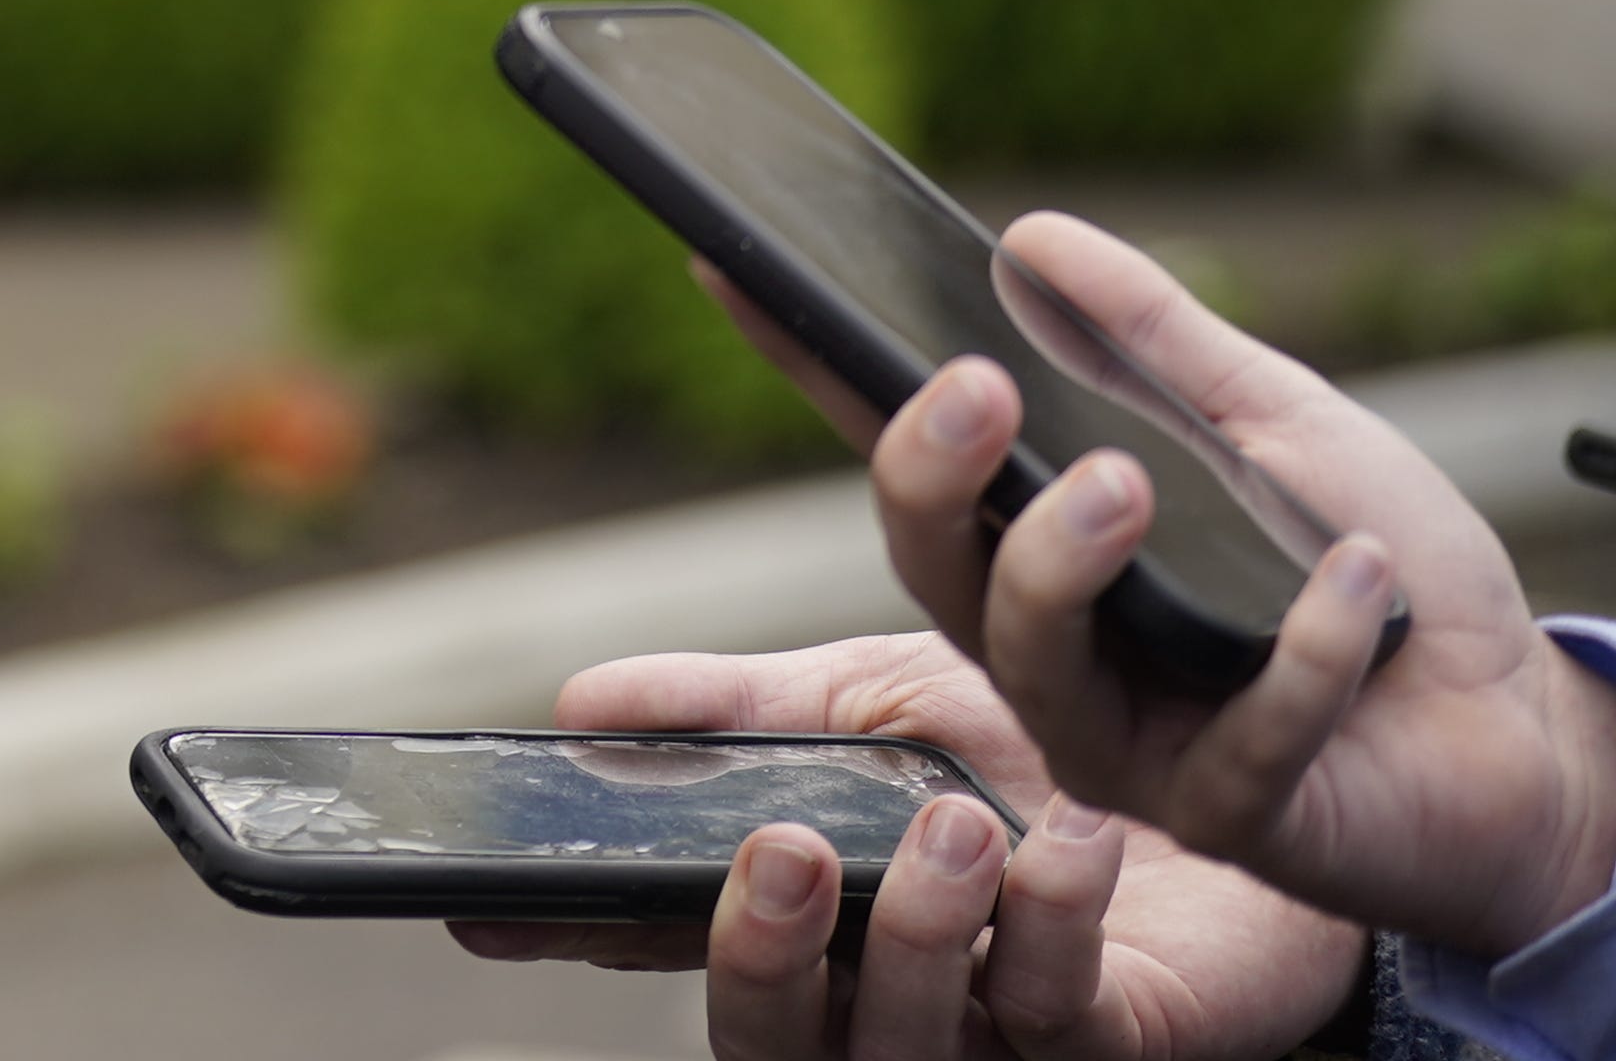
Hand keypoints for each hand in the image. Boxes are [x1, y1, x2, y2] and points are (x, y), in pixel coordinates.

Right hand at [454, 635, 1360, 1058]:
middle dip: (762, 958)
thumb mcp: (874, 704)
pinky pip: (1058, 1018)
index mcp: (803, 919)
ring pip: (906, 1048)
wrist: (1244, 769)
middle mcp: (876, 998)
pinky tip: (1078, 842)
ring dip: (922, 935)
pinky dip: (1056, 924)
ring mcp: (991, 1039)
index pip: (661, 941)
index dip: (573, 933)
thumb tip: (577, 708)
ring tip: (960, 822)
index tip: (487, 909)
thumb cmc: (1041, 746)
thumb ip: (738, 708)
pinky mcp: (1112, 1046)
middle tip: (786, 848)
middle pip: (768, 1041)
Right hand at [827, 216, 1615, 963]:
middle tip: (976, 384)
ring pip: (1036, 660)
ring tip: (1132, 478)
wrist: (1532, 728)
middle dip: (927, 473)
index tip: (730, 260)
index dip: (807, 361)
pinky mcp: (1235, 818)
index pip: (899, 445)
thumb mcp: (1272, 424)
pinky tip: (1357, 579)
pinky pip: (1241, 737)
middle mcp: (1056, 649)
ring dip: (1067, 563)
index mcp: (1044, 544)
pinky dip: (1304, 650)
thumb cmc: (1384, 572)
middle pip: (928, 566)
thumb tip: (1031, 236)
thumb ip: (1155, 341)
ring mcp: (1133, 741)